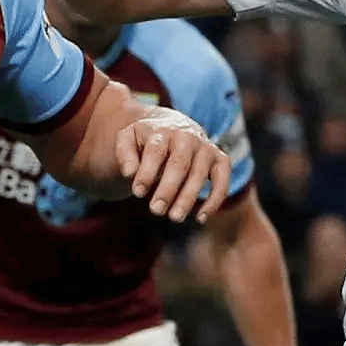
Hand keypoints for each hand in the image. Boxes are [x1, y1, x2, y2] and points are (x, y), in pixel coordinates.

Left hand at [114, 107, 230, 221]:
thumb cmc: (147, 141)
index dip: (147, 172)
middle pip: (179, 163)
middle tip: (155, 210)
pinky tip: (201, 218)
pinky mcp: (219, 159)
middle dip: (168, 189)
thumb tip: (129, 173)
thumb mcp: (128, 140)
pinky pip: (222, 179)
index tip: (137, 193)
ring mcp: (205, 148)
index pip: (155, 151)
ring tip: (175, 218)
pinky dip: (215, 199)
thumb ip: (124, 154)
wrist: (173, 127)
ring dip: (188, 198)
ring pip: (199, 174)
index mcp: (162, 131)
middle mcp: (186, 137)